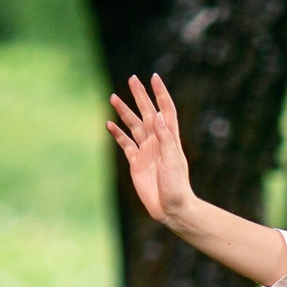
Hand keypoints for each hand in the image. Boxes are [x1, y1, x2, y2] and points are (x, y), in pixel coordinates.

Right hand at [107, 73, 193, 224]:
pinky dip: (117, 133)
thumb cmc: (177, 185)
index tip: (154, 78)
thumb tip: (158, 115)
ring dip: (124, 112)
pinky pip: (125, 144)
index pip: (165, 110)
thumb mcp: (172, 160)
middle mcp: (157, 141)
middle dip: (140, 96)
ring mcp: (146, 151)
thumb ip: (165, 138)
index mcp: (169, 138)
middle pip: (147, 113)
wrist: (171, 208)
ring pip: (133, 125)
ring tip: (113, 97)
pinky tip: (109, 124)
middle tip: (132, 79)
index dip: (160, 94)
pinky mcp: (136, 162)